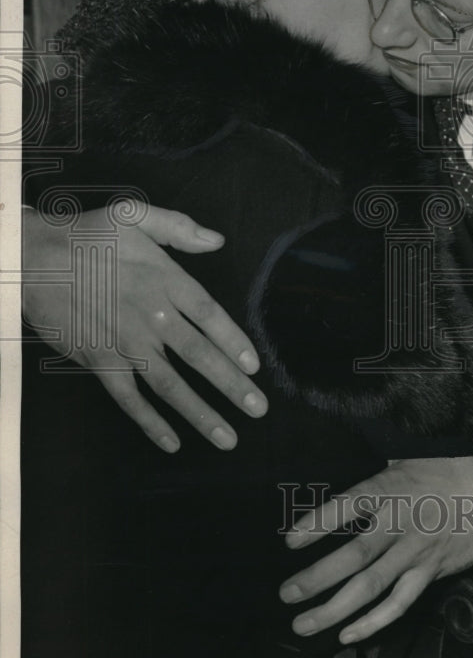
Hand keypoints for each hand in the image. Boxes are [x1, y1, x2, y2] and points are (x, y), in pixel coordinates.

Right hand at [22, 203, 265, 451]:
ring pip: (170, 385)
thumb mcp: (133, 215)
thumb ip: (178, 227)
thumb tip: (217, 240)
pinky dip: (150, 422)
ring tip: (228, 438)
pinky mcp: (98, 361)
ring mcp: (125, 342)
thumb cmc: (84, 235)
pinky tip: (172, 442)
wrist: (30, 259)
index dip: (234, 342)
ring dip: (200, 413)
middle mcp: (150, 315)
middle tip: (258, 410)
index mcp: (164, 279)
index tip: (256, 367)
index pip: (210, 315)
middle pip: (199, 355)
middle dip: (232, 386)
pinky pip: (129, 398)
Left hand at [279, 455, 472, 643]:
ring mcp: (416, 553)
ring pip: (372, 588)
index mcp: (391, 488)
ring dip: (335, 610)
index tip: (289, 541)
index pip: (348, 506)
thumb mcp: (406, 462)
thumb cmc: (445, 475)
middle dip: (317, 578)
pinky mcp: (430, 574)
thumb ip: (374, 477)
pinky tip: (348, 634)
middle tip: (286, 594)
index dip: (317, 523)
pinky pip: (399, 604)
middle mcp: (401, 523)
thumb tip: (338, 475)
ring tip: (303, 623)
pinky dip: (374, 622)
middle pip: (355, 557)